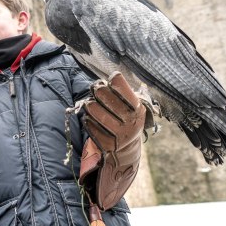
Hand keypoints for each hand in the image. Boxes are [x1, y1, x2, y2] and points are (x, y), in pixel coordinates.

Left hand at [79, 72, 145, 210]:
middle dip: (97, 90)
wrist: (127, 148)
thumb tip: (113, 77)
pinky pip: (89, 125)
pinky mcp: (106, 144)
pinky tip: (91, 118)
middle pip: (104, 96)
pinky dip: (88, 119)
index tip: (112, 79)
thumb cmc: (127, 118)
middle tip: (96, 90)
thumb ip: (124, 92)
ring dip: (90, 104)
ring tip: (91, 104)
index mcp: (137, 109)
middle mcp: (130, 122)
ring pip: (94, 110)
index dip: (114, 80)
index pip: (122, 87)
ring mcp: (118, 134)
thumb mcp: (132, 105)